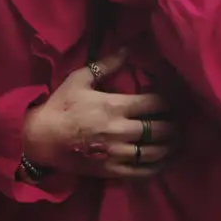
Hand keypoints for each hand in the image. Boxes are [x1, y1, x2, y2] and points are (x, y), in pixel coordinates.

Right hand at [22, 49, 176, 178]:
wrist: (40, 138)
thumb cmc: (60, 106)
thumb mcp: (80, 79)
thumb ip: (106, 64)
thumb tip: (128, 48)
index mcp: (115, 106)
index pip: (155, 103)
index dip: (170, 100)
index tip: (176, 99)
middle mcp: (120, 131)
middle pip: (161, 129)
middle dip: (175, 124)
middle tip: (181, 120)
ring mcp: (117, 153)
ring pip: (156, 152)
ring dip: (171, 146)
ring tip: (177, 140)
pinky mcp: (111, 171)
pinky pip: (142, 172)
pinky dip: (157, 167)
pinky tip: (164, 161)